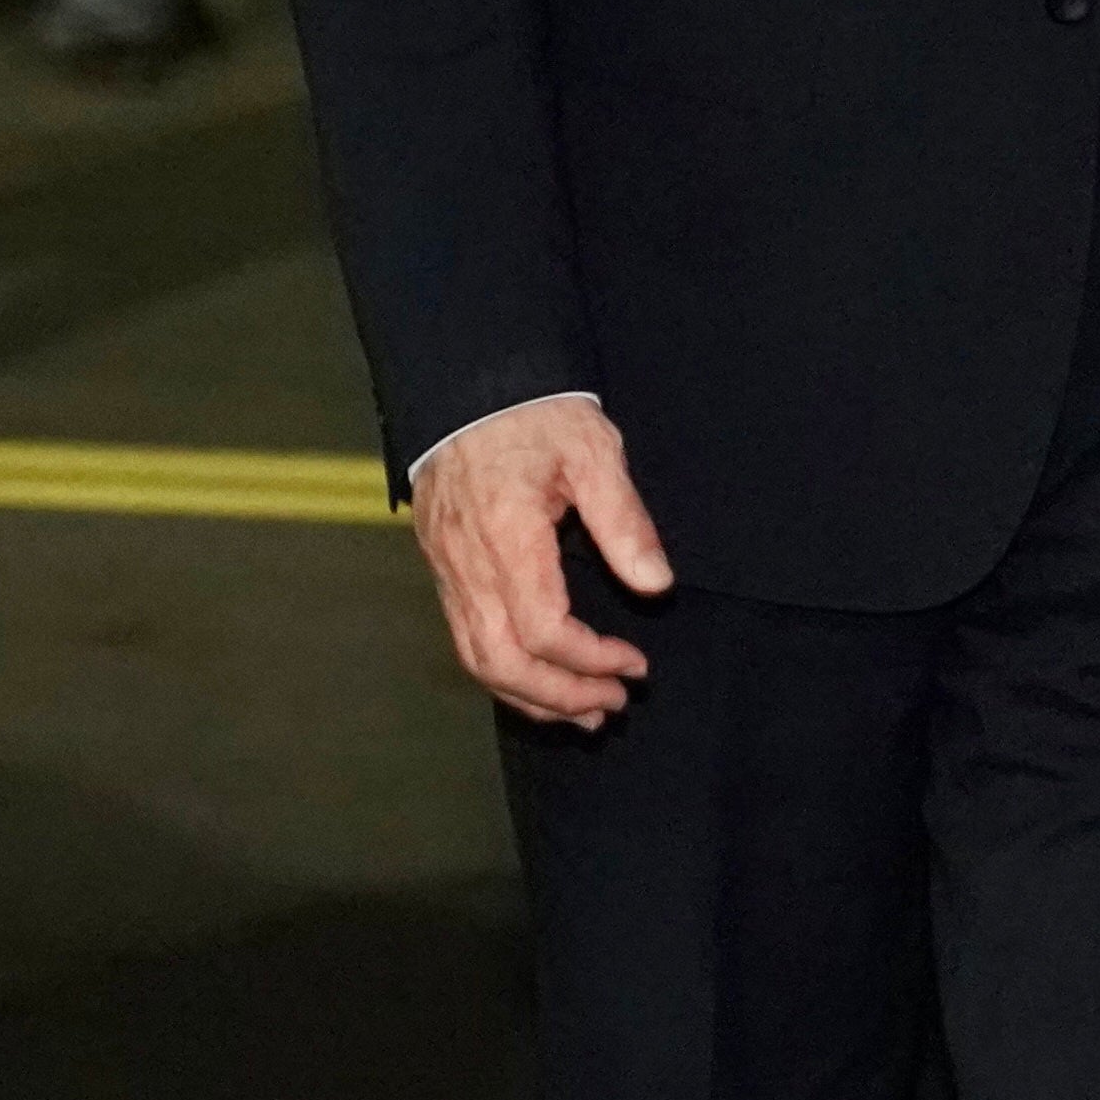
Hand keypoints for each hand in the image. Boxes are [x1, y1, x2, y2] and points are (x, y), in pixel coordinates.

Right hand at [408, 393, 672, 726]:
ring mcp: (448, 569)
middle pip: (500, 661)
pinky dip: (505, 671)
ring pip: (476, 658)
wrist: (469, 386)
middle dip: (558, 696)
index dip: (591, 660)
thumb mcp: (596, 453)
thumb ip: (625, 522)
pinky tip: (540, 680)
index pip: (543, 629)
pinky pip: (466, 638)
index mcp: (507, 538)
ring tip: (582, 713)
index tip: (635, 664)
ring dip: (529, 695)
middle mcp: (467, 564)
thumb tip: (656, 584)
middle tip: (612, 707)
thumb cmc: (537, 414)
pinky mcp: (443, 567)